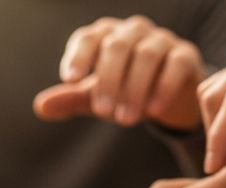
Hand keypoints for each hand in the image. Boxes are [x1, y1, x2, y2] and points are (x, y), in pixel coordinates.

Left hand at [34, 15, 204, 129]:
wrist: (167, 97)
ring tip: (126, 120)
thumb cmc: (123, 91)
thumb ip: (71, 99)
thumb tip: (40, 107)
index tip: (71, 80)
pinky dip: (164, 87)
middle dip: (108, 80)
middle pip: (116, 46)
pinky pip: (175, 65)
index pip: (88, 38)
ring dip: (134, 88)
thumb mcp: (95, 97)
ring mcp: (161, 40)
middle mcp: (132, 31)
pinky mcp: (185, 55)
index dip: (79, 56)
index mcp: (105, 36)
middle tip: (103, 112)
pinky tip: (154, 111)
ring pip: (146, 55)